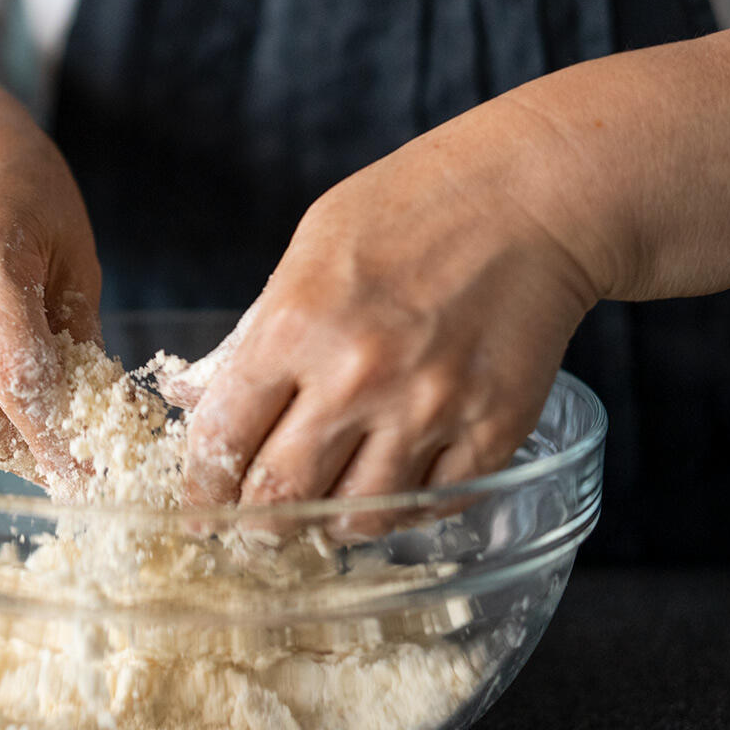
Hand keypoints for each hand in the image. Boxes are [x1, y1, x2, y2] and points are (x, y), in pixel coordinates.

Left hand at [181, 97, 607, 537]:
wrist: (532, 197)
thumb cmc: (413, 210)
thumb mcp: (309, 250)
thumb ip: (255, 333)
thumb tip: (197, 399)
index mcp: (296, 325)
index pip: (223, 439)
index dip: (201, 486)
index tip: (199, 506)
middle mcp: (358, 378)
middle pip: (280, 498)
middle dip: (255, 526)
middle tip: (252, 531)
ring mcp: (429, 411)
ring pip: (357, 517)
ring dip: (329, 525)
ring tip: (324, 512)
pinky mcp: (491, 431)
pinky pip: (430, 505)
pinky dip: (403, 509)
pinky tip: (390, 488)